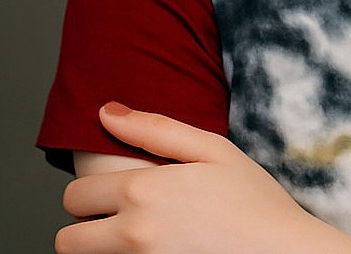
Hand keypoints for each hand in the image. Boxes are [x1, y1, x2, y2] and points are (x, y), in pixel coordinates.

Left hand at [55, 102, 308, 253]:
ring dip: (101, 251)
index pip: (75, 195)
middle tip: (121, 218)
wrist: (283, 253)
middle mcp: (132, 233)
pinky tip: (158, 250)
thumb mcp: (213, 149)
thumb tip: (106, 112)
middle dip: (86, 227)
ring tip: (139, 237)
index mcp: (143, 189)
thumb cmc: (253, 199)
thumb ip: (155, 129)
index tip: (115, 191)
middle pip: (67, 239)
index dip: (91, 192)